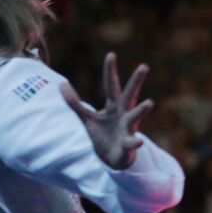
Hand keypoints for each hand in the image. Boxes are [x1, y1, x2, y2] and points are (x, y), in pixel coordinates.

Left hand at [61, 52, 153, 169]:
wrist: (110, 157)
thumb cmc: (102, 134)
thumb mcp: (87, 117)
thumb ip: (74, 102)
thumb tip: (61, 83)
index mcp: (113, 106)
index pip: (111, 85)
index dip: (110, 71)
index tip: (111, 54)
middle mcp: (123, 114)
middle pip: (129, 94)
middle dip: (136, 81)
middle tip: (144, 66)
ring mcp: (128, 129)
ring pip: (135, 117)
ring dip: (141, 110)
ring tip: (149, 103)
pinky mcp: (127, 144)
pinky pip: (132, 143)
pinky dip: (135, 142)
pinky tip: (138, 141)